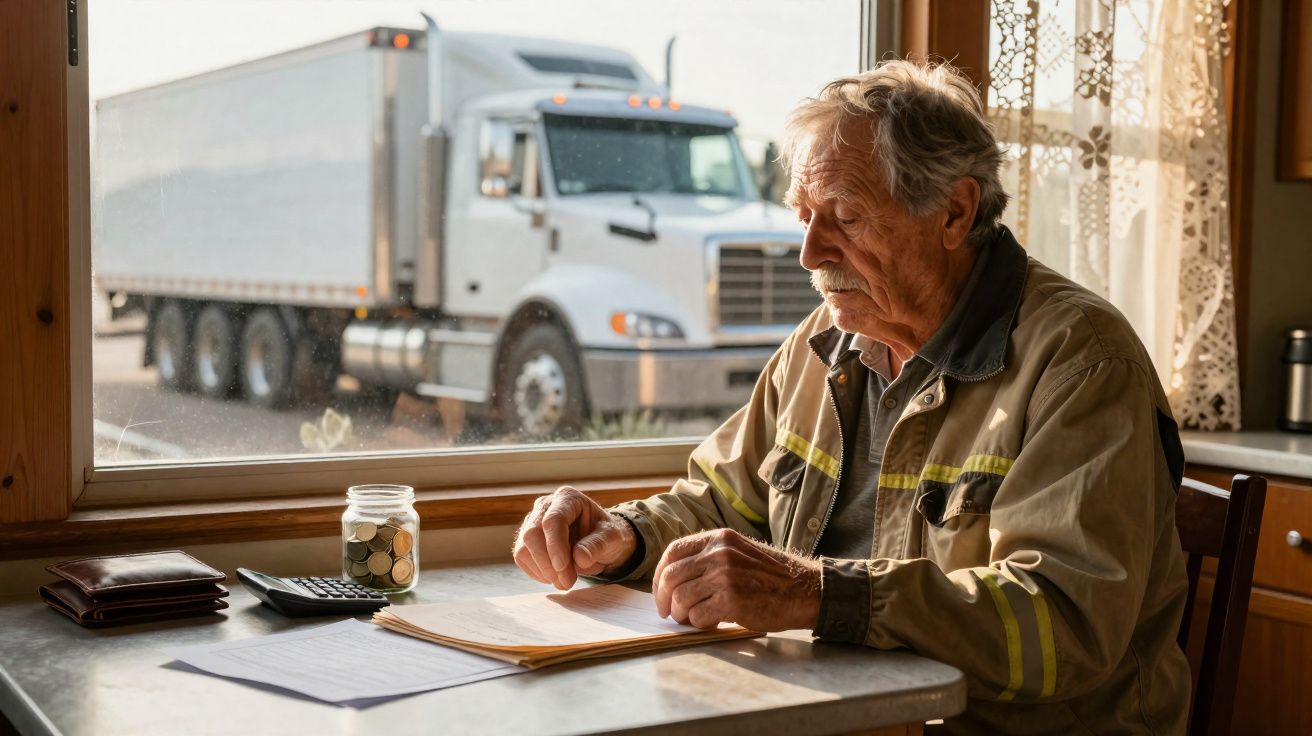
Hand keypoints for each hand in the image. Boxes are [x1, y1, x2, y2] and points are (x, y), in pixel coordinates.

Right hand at [513, 486, 637, 589]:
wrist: (599, 542)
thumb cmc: (605, 535)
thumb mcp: (612, 538)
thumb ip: (597, 545)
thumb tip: (580, 558)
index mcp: (568, 498)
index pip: (553, 520)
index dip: (555, 545)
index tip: (562, 568)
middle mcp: (545, 506)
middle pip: (532, 534)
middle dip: (548, 563)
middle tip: (567, 582)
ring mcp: (532, 522)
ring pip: (524, 549)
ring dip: (543, 571)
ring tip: (566, 581)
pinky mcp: (526, 540)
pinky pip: (522, 559)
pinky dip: (538, 573)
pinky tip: (556, 576)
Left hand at [651, 528, 820, 631]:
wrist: (804, 590)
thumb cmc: (771, 577)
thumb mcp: (738, 552)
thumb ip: (709, 558)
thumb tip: (673, 578)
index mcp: (719, 538)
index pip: (673, 551)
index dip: (660, 574)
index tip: (661, 590)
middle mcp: (719, 553)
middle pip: (672, 576)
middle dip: (664, 599)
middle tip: (668, 612)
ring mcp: (725, 576)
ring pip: (681, 598)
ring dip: (681, 614)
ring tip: (691, 619)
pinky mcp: (732, 600)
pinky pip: (698, 616)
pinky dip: (699, 624)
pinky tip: (711, 622)